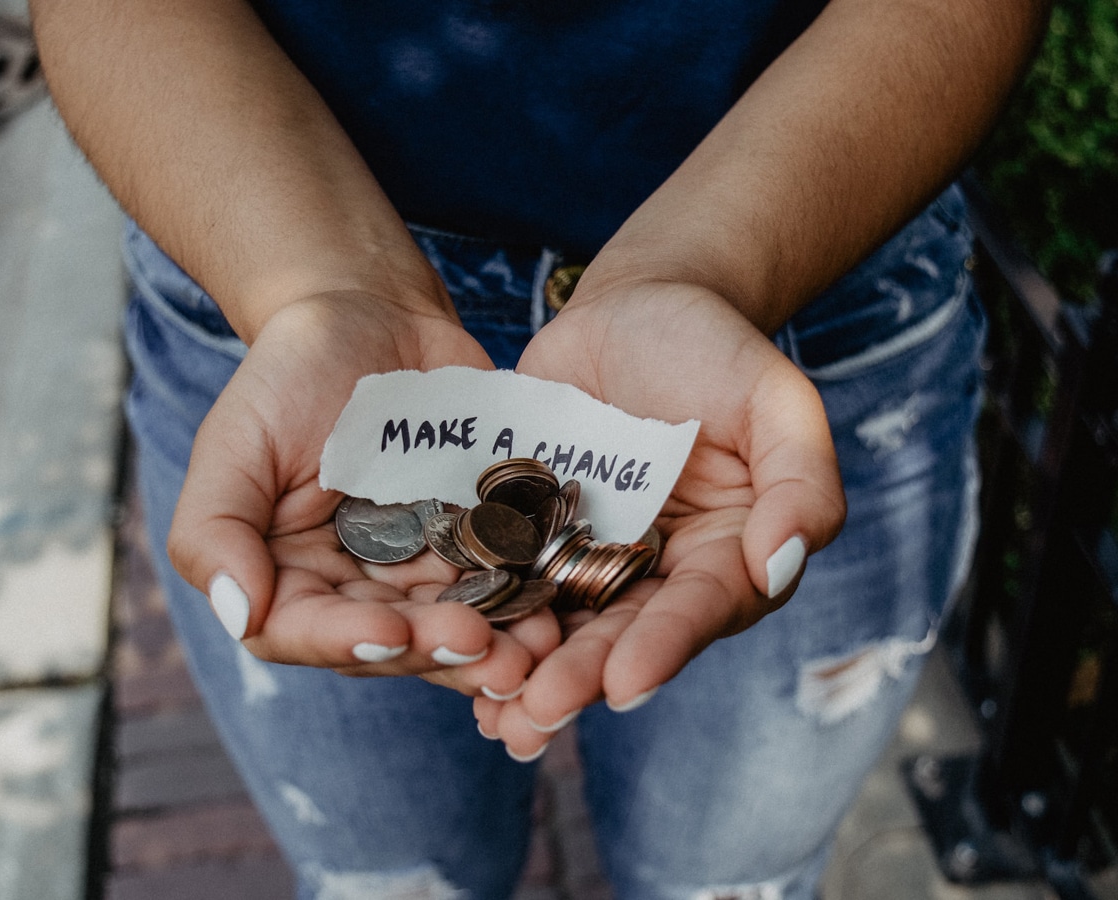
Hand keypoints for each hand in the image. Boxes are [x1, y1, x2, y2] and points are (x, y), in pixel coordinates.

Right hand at [167, 292, 559, 696]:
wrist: (372, 315)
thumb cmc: (290, 374)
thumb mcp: (235, 441)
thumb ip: (214, 529)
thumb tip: (239, 614)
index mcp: (288, 576)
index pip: (305, 631)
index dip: (347, 641)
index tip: (392, 632)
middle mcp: (356, 586)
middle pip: (393, 642)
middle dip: (438, 651)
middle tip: (487, 650)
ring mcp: (422, 567)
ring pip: (455, 624)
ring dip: (497, 645)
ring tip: (536, 649)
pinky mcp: (477, 540)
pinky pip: (504, 579)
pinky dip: (529, 598)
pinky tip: (559, 608)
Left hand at [475, 280, 846, 757]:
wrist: (636, 306)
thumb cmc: (716, 348)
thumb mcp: (776, 400)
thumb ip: (800, 481)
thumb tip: (780, 565)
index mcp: (726, 553)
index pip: (700, 608)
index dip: (665, 646)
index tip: (626, 683)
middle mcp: (658, 570)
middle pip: (622, 633)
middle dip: (582, 676)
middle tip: (539, 712)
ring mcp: (590, 554)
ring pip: (560, 623)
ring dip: (527, 670)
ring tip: (493, 713)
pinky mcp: (532, 531)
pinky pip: (507, 577)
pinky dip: (484, 615)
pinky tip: (449, 651)